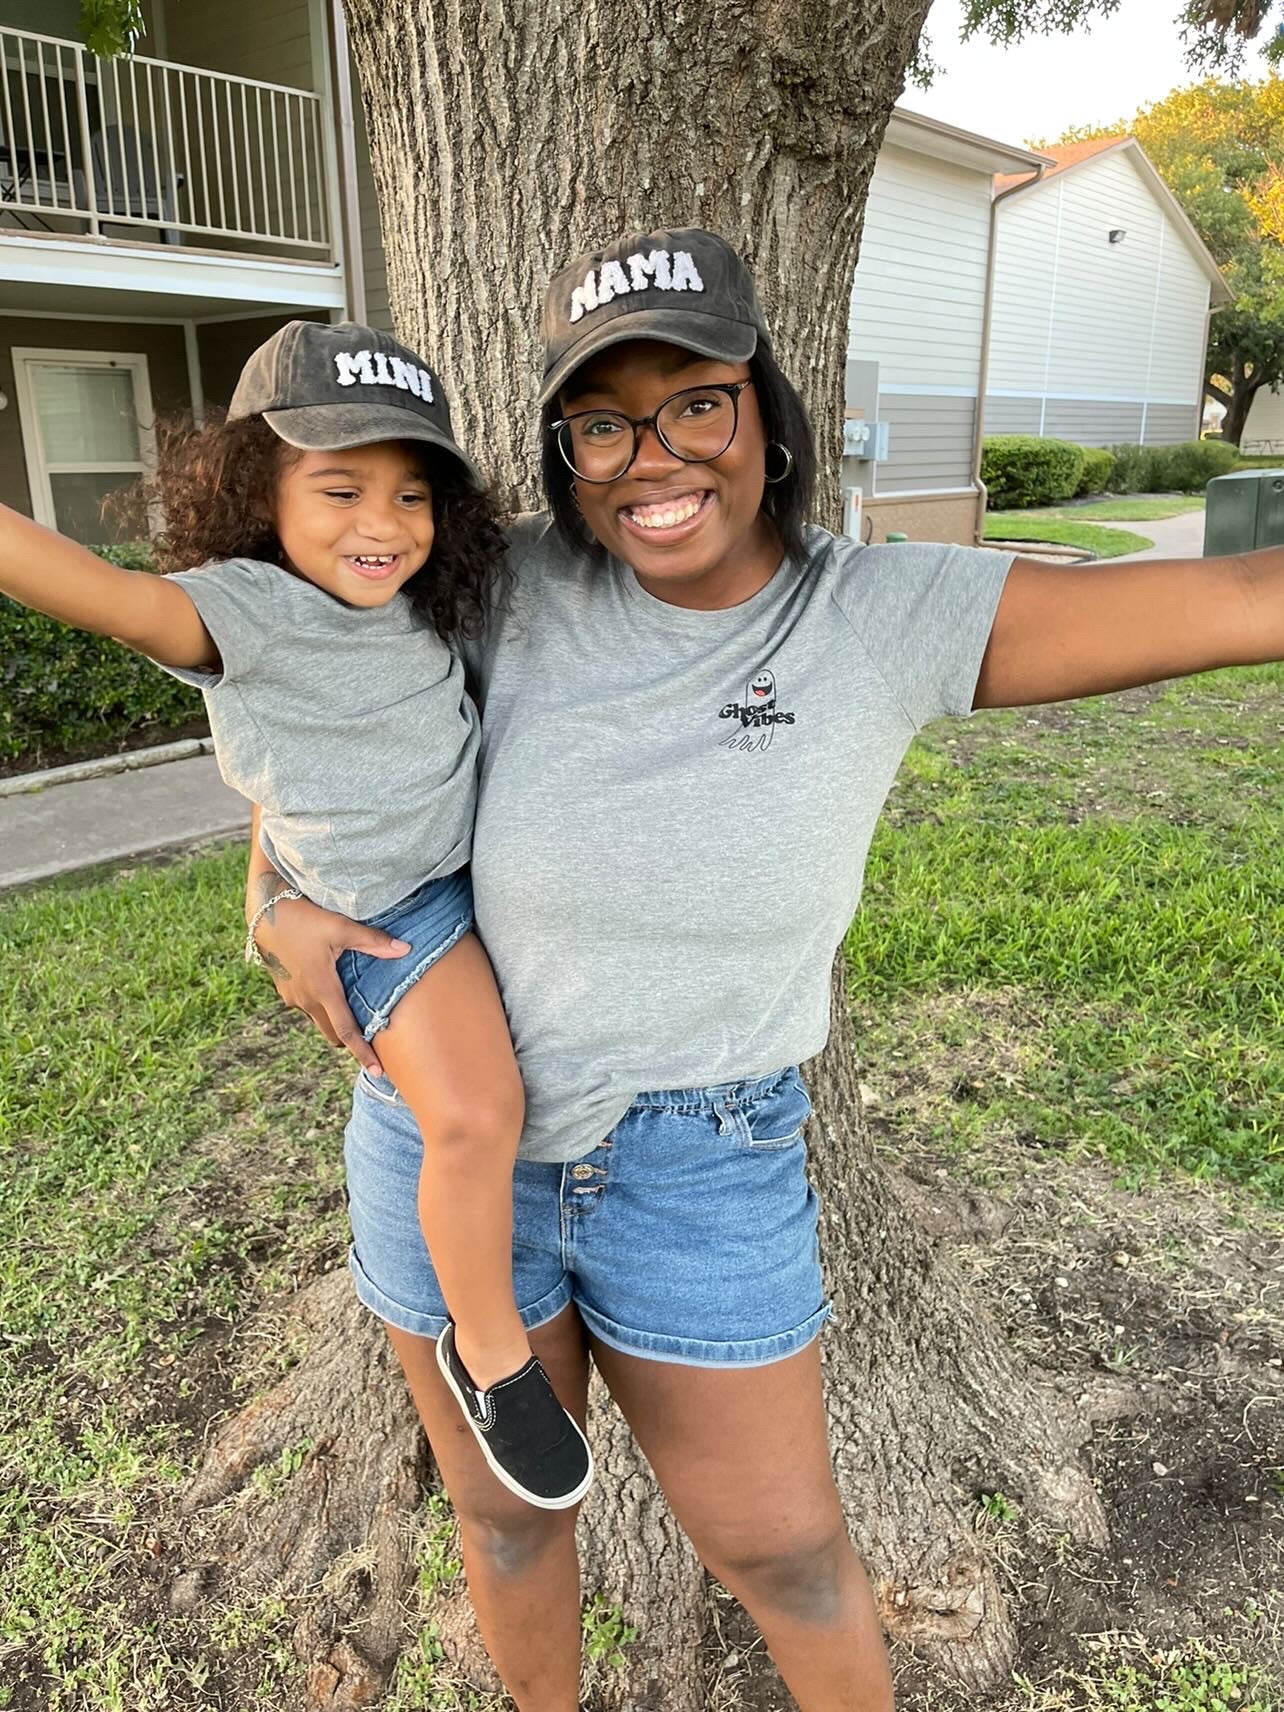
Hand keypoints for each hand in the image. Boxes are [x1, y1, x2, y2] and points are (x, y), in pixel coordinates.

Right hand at [250, 892, 408, 1074]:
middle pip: (333, 1034)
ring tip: (355, 1011)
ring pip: (320, 1020)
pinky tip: (332, 990)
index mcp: (322, 990)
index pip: (346, 1032)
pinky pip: (308, 1006)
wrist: (264, 912)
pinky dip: (322, 1006)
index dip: (363, 1053)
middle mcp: (306, 999)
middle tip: (373, 1041)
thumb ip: (373, 942)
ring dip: (335, 1021)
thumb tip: (406, 949)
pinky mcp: (285, 988)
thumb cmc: (303, 918)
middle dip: (351, 1041)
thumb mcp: (340, 927)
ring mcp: (293, 996)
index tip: (377, 1071)